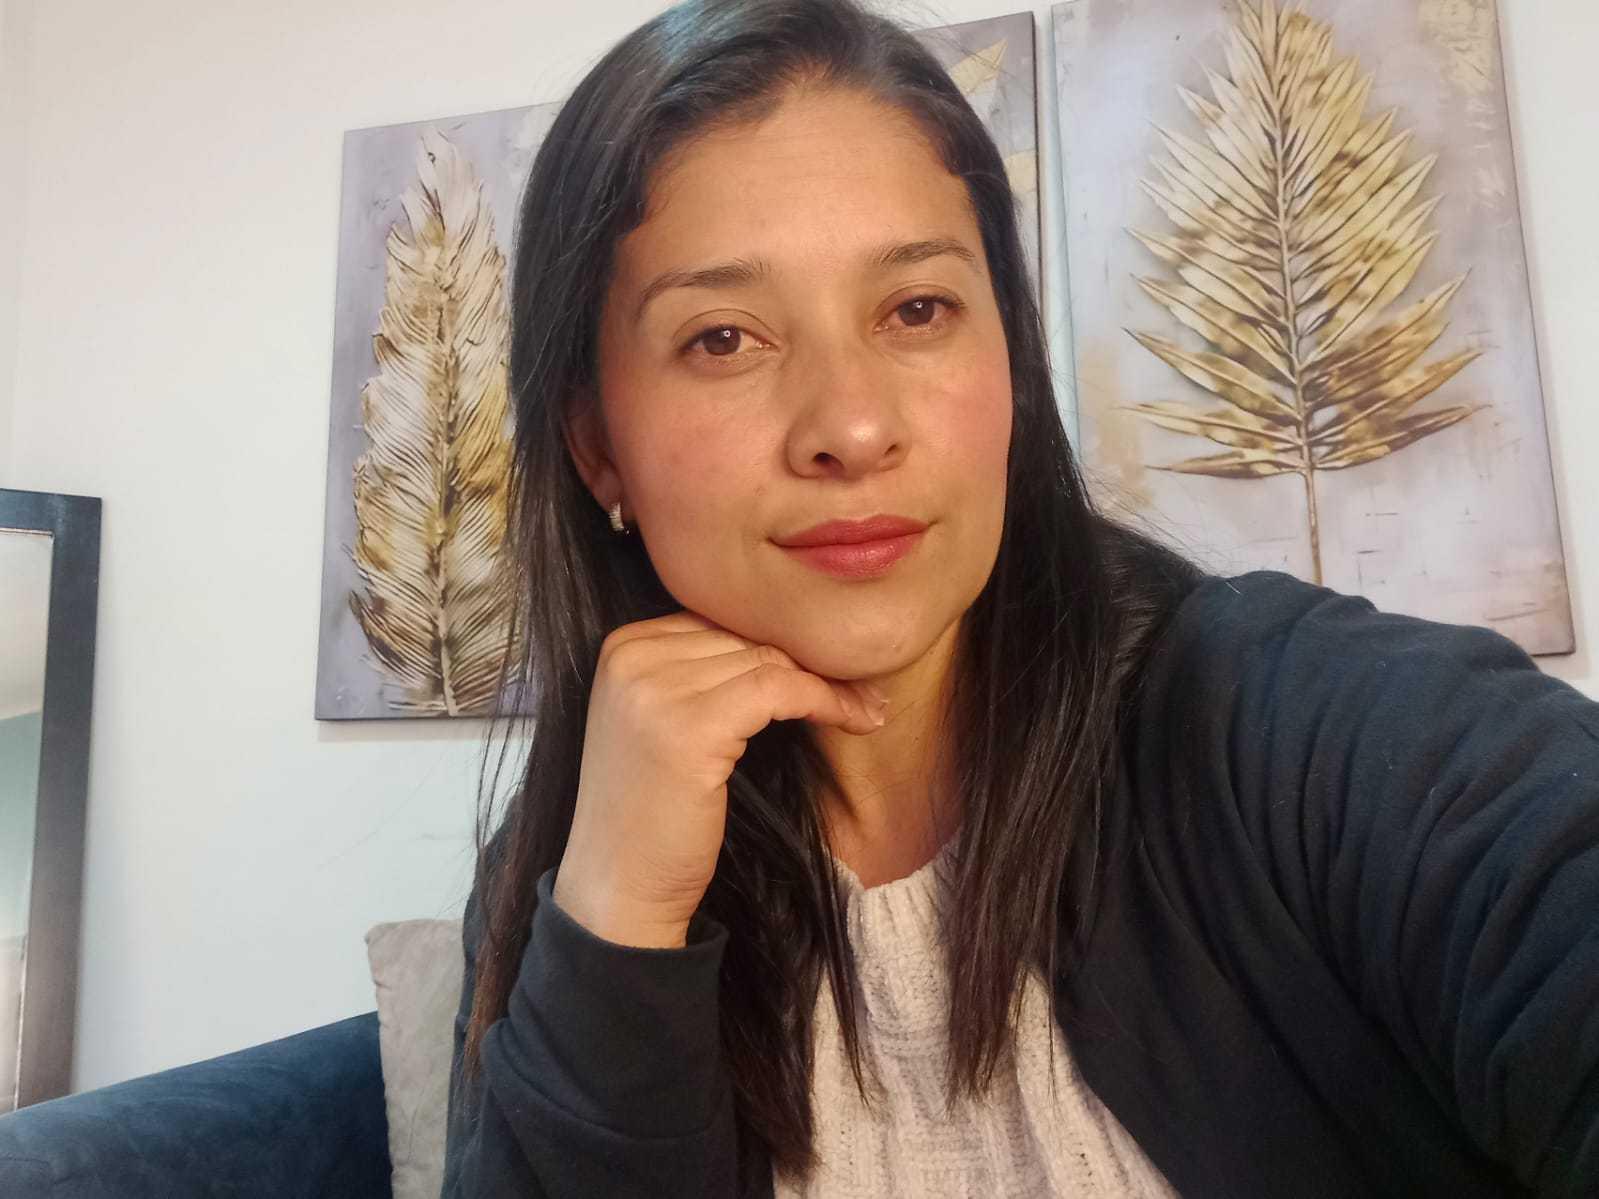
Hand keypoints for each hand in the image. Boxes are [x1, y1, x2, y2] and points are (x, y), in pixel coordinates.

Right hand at [551, 610, 886, 947]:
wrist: (620, 890)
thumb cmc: (651, 814)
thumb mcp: (661, 723)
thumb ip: (699, 674)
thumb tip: (787, 639)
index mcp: (621, 648)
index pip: (719, 619)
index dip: (778, 641)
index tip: (829, 664)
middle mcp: (630, 658)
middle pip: (744, 636)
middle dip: (807, 660)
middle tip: (863, 686)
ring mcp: (655, 689)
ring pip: (768, 660)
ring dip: (828, 683)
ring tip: (866, 707)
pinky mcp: (691, 726)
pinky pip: (780, 690)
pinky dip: (826, 700)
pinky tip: (856, 718)